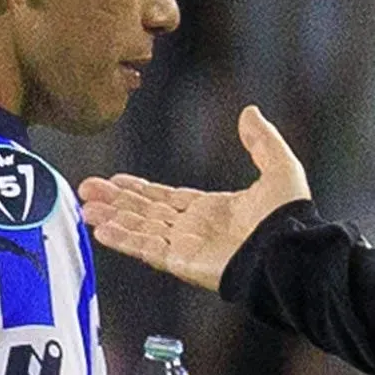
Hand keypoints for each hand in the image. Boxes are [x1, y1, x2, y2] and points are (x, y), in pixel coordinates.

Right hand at [77, 106, 310, 290]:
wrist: (290, 253)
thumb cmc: (290, 218)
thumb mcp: (280, 167)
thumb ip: (262, 140)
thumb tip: (250, 112)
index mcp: (213, 210)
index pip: (167, 198)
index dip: (140, 190)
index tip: (116, 182)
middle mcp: (195, 230)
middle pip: (146, 212)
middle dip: (115, 201)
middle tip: (86, 190)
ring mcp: (186, 248)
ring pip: (140, 229)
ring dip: (111, 218)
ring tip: (84, 208)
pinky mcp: (182, 263)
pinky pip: (146, 248)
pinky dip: (123, 239)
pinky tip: (101, 230)